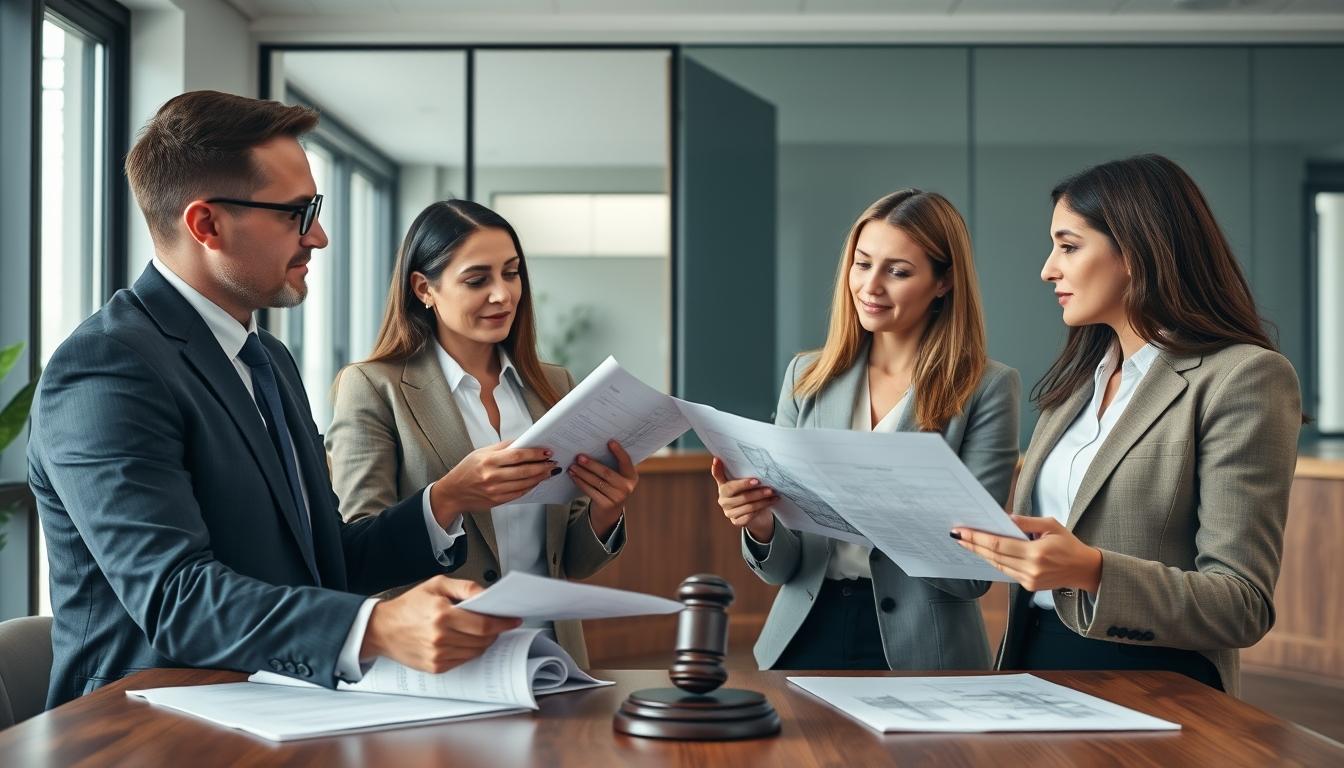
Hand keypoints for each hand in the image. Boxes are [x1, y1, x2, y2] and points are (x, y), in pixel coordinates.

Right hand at [360, 576, 521, 672]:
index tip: (513, 620)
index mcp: (441, 615)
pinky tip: (466, 640)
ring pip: (476, 651)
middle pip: (482, 640)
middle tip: (499, 623)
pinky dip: (470, 650)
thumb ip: (465, 587)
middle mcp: (440, 638)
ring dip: (485, 642)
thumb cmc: (408, 606)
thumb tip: (486, 594)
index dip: (502, 623)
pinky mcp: (436, 667)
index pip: (483, 624)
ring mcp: (438, 655)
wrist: (382, 629)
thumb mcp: (436, 585)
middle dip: (496, 632)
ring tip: (482, 630)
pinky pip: (464, 660)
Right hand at [430, 440, 556, 525]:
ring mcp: (495, 490)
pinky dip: (530, 487)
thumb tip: (522, 441)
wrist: (453, 492)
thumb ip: (502, 447)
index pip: (517, 455)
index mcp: (488, 461)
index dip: (535, 454)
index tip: (546, 452)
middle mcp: (491, 476)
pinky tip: (536, 482)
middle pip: (524, 471)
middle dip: (542, 467)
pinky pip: (519, 494)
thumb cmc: (466, 470)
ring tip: (549, 472)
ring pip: (524, 484)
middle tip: (553, 463)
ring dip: (539, 478)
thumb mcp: (480, 453)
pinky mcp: (497, 501)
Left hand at [569, 440, 638, 537]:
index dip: (619, 451)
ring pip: (596, 482)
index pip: (626, 462)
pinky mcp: (606, 505)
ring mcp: (617, 497)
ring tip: (573, 466)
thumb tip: (594, 448)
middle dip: (591, 464)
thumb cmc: (611, 487)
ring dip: (583, 473)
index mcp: (631, 476)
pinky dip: (581, 483)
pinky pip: (590, 491)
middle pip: (607, 473)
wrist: (610, 511)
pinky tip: (574, 477)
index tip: (610, 442)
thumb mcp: (617, 477)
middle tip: (579, 457)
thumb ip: (611, 465)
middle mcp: (627, 487)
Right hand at [710, 457, 775, 542]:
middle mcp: (722, 499)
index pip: (718, 476)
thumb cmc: (749, 493)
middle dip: (756, 491)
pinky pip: (749, 516)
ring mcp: (728, 512)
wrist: (755, 513)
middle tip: (769, 487)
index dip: (717, 469)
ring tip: (773, 494)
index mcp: (723, 486)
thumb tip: (754, 461)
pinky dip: (761, 509)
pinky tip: (769, 503)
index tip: (718, 460)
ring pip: (748, 506)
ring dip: (763, 500)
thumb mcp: (745, 482)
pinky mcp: (736, 522)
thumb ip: (743, 473)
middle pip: (740, 494)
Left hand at [951, 516, 1102, 592]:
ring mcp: (1029, 581)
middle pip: (994, 556)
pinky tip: (983, 552)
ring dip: (980, 553)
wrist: (1085, 569)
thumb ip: (1026, 522)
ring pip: (998, 565)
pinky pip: (1006, 571)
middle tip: (956, 534)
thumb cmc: (1069, 544)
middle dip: (973, 545)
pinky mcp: (1029, 586)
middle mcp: (1031, 569)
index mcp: (1036, 553)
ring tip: (965, 542)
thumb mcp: (1051, 525)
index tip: (962, 531)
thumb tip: (1005, 518)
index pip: (999, 545)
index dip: (978, 538)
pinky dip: (994, 561)